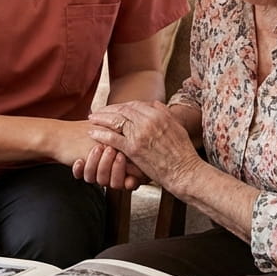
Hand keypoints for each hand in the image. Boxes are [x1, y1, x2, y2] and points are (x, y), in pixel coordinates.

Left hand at [86, 101, 202, 188]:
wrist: (185, 172)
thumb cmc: (183, 153)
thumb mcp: (177, 127)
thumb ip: (165, 113)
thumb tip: (154, 103)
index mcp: (158, 114)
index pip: (134, 105)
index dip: (120, 106)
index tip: (113, 109)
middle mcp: (148, 121)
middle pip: (122, 110)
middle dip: (107, 110)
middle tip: (97, 112)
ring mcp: (139, 134)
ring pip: (115, 121)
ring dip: (101, 119)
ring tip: (92, 119)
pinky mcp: (133, 149)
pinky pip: (112, 138)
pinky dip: (101, 134)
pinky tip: (92, 133)